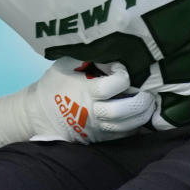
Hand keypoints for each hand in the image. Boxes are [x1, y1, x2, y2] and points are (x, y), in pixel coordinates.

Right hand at [0, 57, 155, 173]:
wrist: (39, 114)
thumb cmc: (55, 84)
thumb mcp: (65, 63)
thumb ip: (88, 56)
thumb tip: (112, 51)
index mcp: (86, 91)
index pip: (114, 85)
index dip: (123, 76)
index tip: (123, 69)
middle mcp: (94, 112)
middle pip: (124, 111)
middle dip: (141, 101)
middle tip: (148, 92)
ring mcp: (97, 128)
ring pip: (127, 126)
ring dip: (143, 115)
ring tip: (150, 103)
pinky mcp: (99, 138)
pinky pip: (123, 136)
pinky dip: (136, 126)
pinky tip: (141, 115)